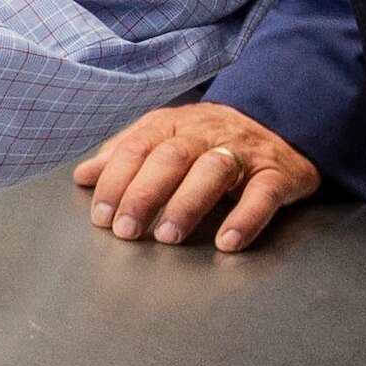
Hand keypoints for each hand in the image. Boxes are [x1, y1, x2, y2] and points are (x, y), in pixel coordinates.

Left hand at [74, 104, 321, 249]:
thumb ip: (126, 153)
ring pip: (213, 171)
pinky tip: (227, 242)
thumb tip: (83, 175)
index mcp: (174, 125)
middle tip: (126, 231)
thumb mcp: (167, 136)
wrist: (282, 122)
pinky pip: (263, 194)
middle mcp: (206, 134)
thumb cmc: (212, 138)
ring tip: (168, 237)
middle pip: (171, 157)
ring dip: (187, 204)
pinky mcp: (276, 174)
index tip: (101, 216)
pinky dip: (246, 218)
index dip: (117, 181)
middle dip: (144, 195)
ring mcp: (243, 152)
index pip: (138, 148)